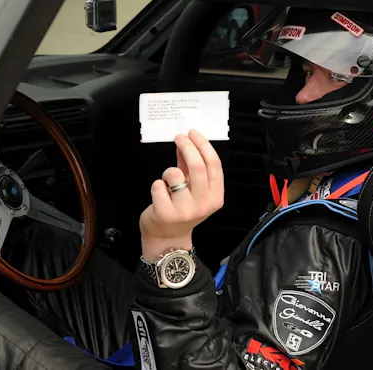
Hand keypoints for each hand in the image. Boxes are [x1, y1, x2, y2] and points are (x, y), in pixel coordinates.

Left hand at [140, 130, 223, 261]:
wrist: (167, 238)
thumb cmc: (181, 208)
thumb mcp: (193, 188)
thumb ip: (190, 166)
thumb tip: (186, 142)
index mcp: (215, 197)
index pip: (214, 165)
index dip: (203, 145)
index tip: (193, 133)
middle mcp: (204, 205)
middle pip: (197, 166)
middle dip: (187, 146)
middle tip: (179, 137)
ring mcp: (185, 210)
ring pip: (175, 174)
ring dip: (169, 171)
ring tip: (168, 181)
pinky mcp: (166, 214)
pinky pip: (158, 185)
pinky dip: (157, 185)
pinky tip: (160, 194)